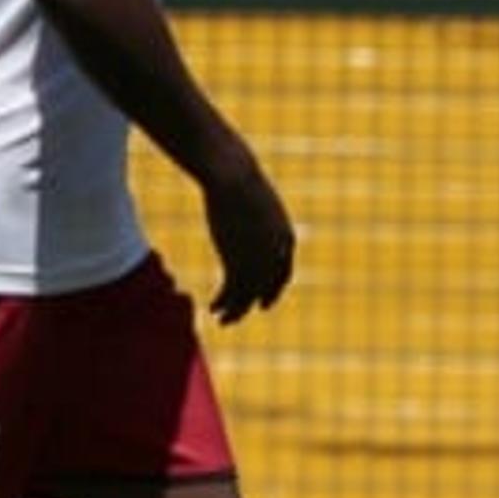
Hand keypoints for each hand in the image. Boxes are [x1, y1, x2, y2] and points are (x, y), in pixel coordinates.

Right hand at [201, 142, 296, 323]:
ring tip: (222, 320)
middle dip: (250, 305)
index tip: (262, 303)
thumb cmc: (241, 181)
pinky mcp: (237, 261)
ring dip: (234, 311)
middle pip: (265, 289)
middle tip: (236, 317)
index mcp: (286, 240)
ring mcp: (258, 259)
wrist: (233, 177)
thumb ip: (256, 218)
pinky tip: (212, 307)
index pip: (282, 275)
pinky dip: (223, 303)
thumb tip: (248, 219)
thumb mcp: (255, 203)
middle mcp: (276, 254)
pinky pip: (231, 291)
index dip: (272, 291)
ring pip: (247, 295)